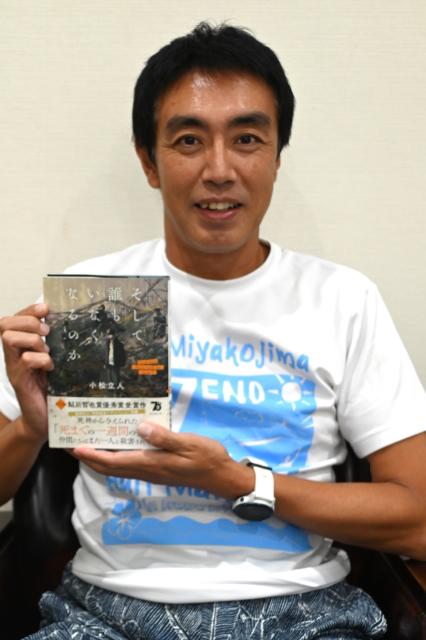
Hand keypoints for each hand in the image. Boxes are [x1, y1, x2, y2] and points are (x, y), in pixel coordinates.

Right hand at [0, 303, 52, 442]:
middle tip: (47, 332)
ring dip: (33, 339)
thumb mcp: (54, 361)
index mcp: (21, 347)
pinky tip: (51, 367)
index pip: (14, 319)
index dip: (28, 310)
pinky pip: (24, 361)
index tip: (46, 308)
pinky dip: (40, 360)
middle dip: (29, 321)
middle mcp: (13, 355)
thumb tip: (72, 323)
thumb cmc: (51, 388)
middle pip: (6, 324)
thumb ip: (56, 345)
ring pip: (10, 338)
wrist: (44, 420)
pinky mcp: (20, 382)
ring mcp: (14, 368)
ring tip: (48, 351)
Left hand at [71, 421, 252, 499]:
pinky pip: (128, 465)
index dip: (92, 455)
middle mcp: (147, 470)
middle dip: (88, 458)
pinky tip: (116, 444)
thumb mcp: (189, 443)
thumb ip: (164, 437)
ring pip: (118, 468)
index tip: (74, 446)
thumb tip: (140, 427)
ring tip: (88, 443)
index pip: (113, 462)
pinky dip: (115, 458)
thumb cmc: (207, 457)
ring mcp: (152, 471)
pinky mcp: (157, 469)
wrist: (221, 476)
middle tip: (71, 444)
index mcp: (151, 463)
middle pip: (110, 468)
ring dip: (99, 459)